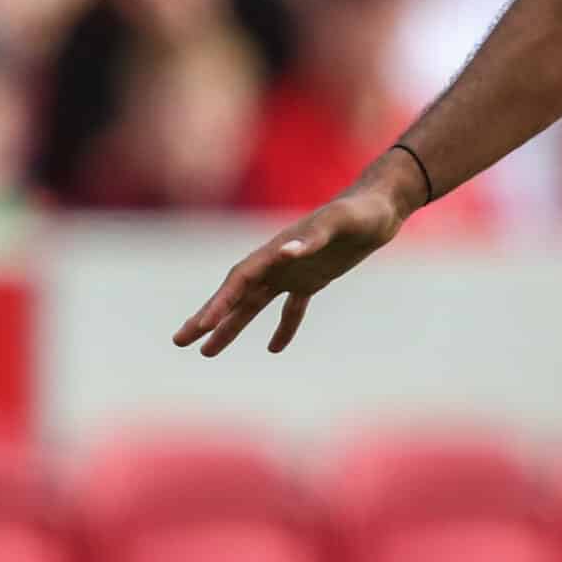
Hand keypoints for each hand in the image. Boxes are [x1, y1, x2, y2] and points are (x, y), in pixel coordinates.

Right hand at [172, 163, 416, 356]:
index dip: (220, 302)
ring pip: (254, 304)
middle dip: (208, 316)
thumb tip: (284, 251)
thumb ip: (313, 237)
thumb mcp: (340, 223)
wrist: (381, 208)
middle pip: (236, 293)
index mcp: (278, 248)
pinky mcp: (313, 279)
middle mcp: (279, 261)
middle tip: (180, 340)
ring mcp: (293, 270)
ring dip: (232, 326)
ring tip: (207, 353)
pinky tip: (273, 349)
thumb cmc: (361, 213)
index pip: (241, 279)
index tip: (202, 325)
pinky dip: (283, 328)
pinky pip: (291, 308)